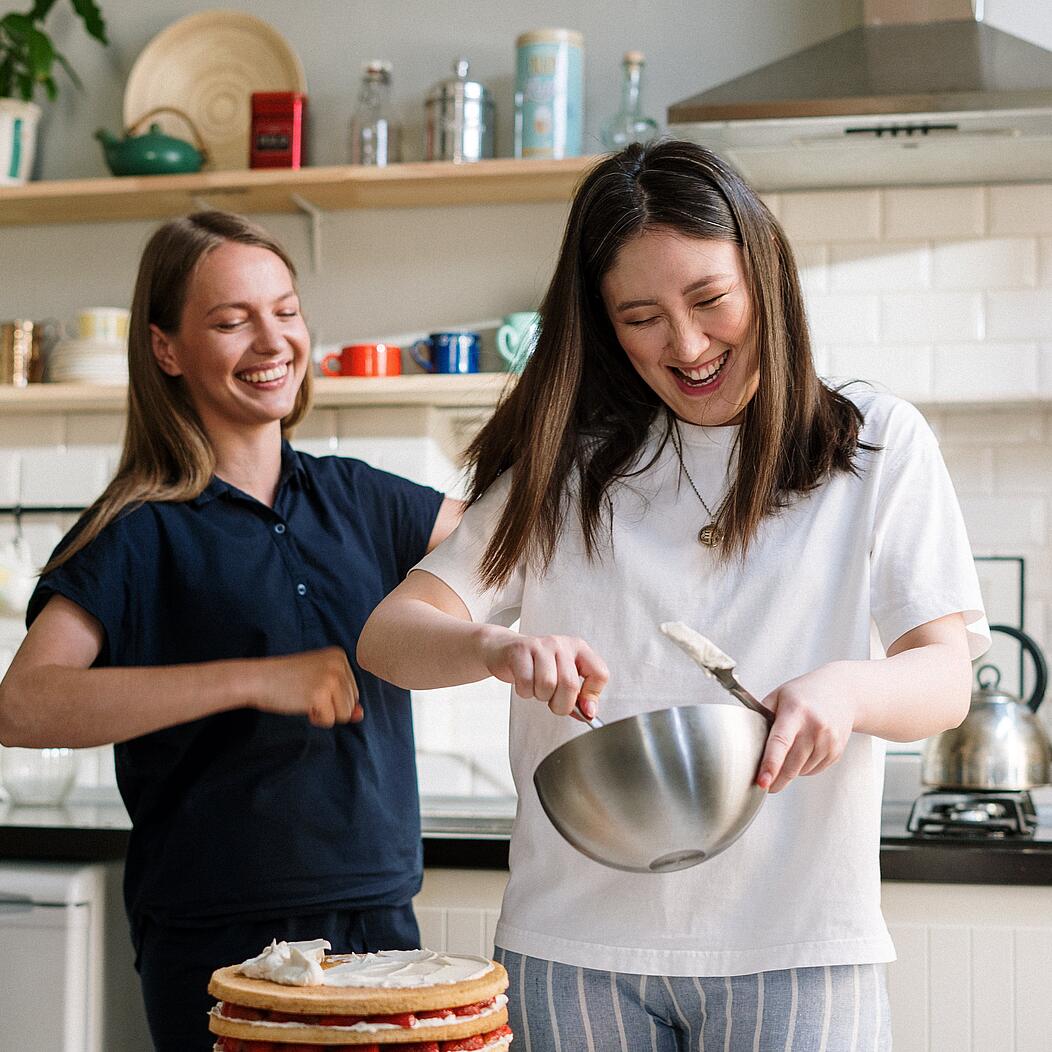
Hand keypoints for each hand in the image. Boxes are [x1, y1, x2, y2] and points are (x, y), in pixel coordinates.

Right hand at [252, 647, 361, 727]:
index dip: (333, 699)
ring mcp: (330, 678)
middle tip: (307, 693)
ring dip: (325, 714)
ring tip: (305, 699)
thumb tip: (360, 715)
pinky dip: (316, 719)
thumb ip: (343, 697)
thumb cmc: (287, 681)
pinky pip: (330, 721)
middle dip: (331, 707)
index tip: (312, 686)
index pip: (353, 691)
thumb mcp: (320, 683)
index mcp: (339, 656)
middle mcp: (338, 664)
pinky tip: (301, 704)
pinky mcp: (321, 694)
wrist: (258, 679)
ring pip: (344, 713)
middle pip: (351, 703)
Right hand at [479, 628, 608, 719]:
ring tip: (537, 688)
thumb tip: (588, 713)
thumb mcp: (562, 676)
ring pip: (547, 684)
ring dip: (541, 696)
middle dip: (561, 704)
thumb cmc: (536, 665)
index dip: (592, 696)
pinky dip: (525, 692)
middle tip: (553, 702)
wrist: (503, 650)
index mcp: (579, 649)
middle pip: (570, 684)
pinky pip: (526, 682)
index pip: (599, 673)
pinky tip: (524, 683)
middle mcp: (562, 644)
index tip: (585, 709)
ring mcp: (541, 645)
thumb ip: (577, 696)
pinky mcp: (520, 650)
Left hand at [757, 664, 857, 792]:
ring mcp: (829, 741)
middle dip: (775, 780)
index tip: (762, 782)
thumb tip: (745, 740)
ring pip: (801, 771)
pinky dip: (803, 767)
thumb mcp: (779, 696)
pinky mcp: (836, 752)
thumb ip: (761, 716)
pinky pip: (814, 770)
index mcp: (795, 712)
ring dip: (790, 770)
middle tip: (764, 784)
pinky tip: (803, 751)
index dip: (770, 765)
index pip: (780, 742)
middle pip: (791, 765)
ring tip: (789, 751)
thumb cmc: (804, 694)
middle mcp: (815, 727)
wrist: (842, 692)